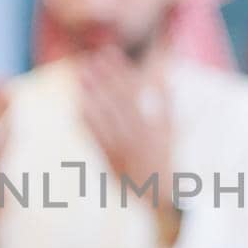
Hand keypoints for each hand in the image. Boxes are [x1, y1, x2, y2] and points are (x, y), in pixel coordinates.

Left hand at [75, 48, 179, 246]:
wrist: (159, 195)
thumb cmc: (164, 159)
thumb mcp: (169, 130)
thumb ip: (166, 102)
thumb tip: (163, 75)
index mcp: (152, 126)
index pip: (133, 91)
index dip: (119, 71)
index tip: (107, 53)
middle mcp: (137, 137)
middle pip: (116, 102)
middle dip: (102, 79)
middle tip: (88, 60)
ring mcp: (122, 149)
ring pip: (105, 118)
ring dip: (92, 96)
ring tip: (80, 77)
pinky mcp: (110, 160)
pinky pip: (96, 139)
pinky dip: (87, 122)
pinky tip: (77, 107)